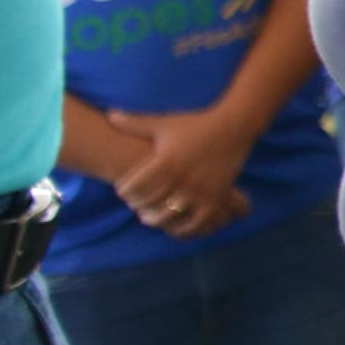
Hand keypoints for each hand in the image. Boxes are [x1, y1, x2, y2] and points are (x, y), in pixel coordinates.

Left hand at [105, 107, 258, 238]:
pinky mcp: (215, 197)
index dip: (123, 191)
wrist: (235, 125)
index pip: (133, 187)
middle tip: (136, 203)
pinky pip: (195, 222)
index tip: (122, 190)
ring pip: (168, 216)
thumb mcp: (165, 123)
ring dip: (156, 219)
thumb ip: (136, 122)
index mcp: (166, 161)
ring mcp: (199, 190)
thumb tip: (110, 115)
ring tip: (151, 216)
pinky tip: (174, 227)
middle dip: (137, 205)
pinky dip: (183, 229)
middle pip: (147, 203)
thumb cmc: (196, 124)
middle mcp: (181, 178)